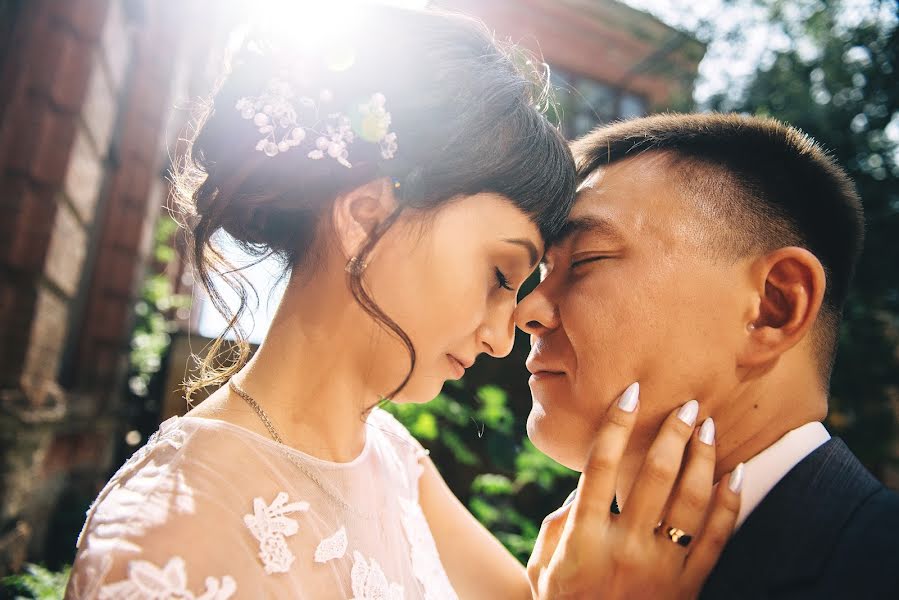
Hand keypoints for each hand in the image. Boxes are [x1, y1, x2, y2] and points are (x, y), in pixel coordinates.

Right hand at [527, 383, 741, 598]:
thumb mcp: (544, 561)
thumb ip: (563, 519)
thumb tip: (587, 486)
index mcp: (583, 535)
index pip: (601, 465)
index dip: (616, 423)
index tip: (631, 392)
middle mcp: (623, 546)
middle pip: (652, 474)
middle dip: (671, 433)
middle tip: (687, 404)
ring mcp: (659, 568)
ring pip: (689, 501)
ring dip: (701, 458)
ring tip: (708, 427)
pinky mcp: (686, 587)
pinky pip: (715, 539)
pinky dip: (729, 503)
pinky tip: (737, 474)